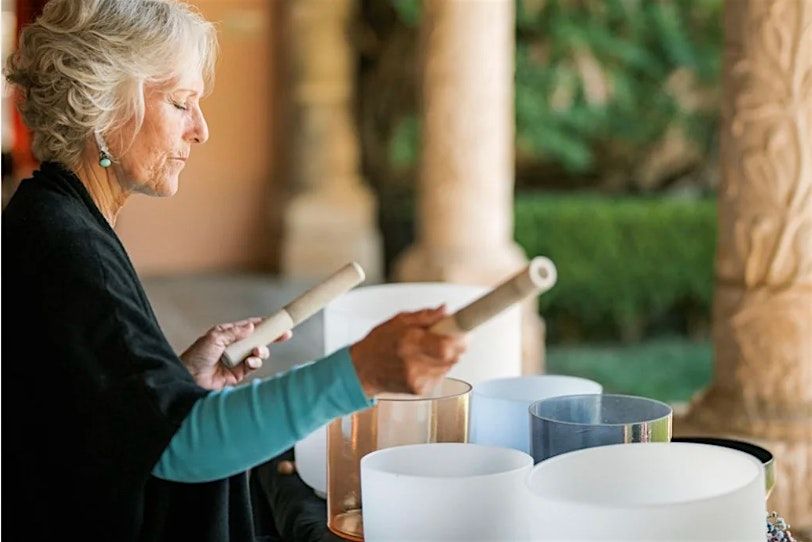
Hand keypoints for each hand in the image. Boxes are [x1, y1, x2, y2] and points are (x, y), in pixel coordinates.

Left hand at [180, 317, 292, 389]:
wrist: (188, 378)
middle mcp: (234, 346)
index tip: (278, 322)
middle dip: (272, 337)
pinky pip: (253, 366)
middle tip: (285, 334)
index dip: (264, 324)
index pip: (250, 327)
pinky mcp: (238, 374)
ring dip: (262, 352)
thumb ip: (234, 333)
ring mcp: (237, 360)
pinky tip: (251, 362)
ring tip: (258, 352)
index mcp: (228, 334)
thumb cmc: (196, 356)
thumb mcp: (214, 338)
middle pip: (258, 339)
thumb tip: (252, 326)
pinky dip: (255, 363)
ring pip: (258, 353)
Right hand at [349, 306, 467, 395]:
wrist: (362, 370)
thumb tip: (445, 310)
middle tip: (450, 335)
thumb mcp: (398, 321)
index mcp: (409, 342)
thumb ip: (425, 316)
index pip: (445, 345)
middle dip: (456, 344)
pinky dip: (438, 366)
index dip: (461, 338)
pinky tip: (423, 361)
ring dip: (447, 355)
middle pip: (453, 356)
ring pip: (449, 365)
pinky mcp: (420, 390)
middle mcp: (414, 363)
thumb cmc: (379, 343)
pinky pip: (441, 375)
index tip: (466, 330)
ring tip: (429, 348)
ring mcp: (418, 379)